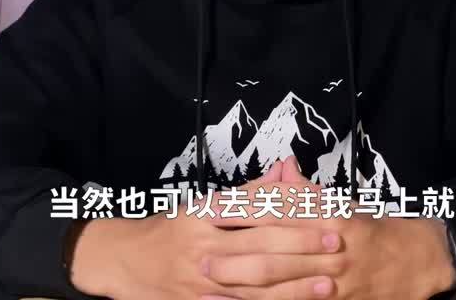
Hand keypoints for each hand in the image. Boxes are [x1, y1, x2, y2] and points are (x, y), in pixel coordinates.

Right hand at [66, 159, 342, 299]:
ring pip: (254, 283)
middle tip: (336, 246)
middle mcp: (202, 244)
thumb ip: (247, 192)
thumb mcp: (203, 203)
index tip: (327, 215)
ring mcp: (199, 279)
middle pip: (260, 246)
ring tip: (327, 284)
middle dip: (301, 248)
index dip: (294, 214)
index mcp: (206, 213)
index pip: (257, 210)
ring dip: (294, 285)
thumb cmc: (169, 229)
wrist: (120, 261)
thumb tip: (286, 171)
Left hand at [203, 166, 455, 299]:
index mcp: (329, 215)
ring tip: (207, 274)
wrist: (412, 263)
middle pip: (271, 247)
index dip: (239, 207)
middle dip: (230, 247)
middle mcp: (329, 247)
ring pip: (276, 282)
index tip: (209, 206)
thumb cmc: (369, 229)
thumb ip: (306, 192)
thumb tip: (281, 167)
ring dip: (237, 279)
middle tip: (197, 246)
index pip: (276, 208)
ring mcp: (330, 281)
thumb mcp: (341, 203)